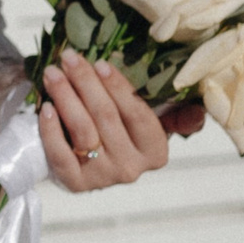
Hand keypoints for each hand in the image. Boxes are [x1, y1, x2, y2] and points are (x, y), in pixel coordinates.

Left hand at [38, 48, 201, 191]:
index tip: (100, 63)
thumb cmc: (122, 131)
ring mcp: (103, 178)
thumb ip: (175, 114)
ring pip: (82, 131)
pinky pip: (60, 154)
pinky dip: (51, 129)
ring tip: (53, 74)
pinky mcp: (75, 184)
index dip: (118, 88)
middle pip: (106, 118)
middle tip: (69, 58)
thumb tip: (198, 112)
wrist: (89, 162)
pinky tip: (45, 106)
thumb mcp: (151, 122)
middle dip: (85, 83)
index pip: (138, 115)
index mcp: (156, 152)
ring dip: (65, 98)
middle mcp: (132, 168)